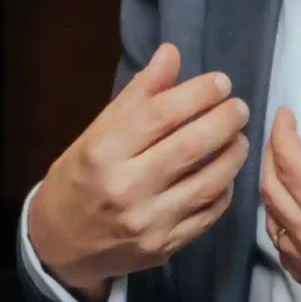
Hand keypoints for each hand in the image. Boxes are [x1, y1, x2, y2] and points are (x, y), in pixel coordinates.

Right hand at [27, 42, 250, 301]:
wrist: (61, 245)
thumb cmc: (78, 180)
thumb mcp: (95, 134)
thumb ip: (137, 96)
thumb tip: (171, 54)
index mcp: (102, 153)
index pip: (160, 115)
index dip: (197, 94)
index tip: (221, 83)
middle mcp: (125, 188)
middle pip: (191, 147)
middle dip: (224, 121)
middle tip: (239, 108)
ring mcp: (148, 223)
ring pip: (208, 183)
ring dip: (233, 155)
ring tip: (239, 138)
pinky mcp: (165, 247)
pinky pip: (208, 215)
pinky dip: (224, 190)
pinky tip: (225, 174)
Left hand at [261, 97, 300, 301]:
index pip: (288, 159)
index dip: (282, 132)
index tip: (286, 116)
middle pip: (271, 190)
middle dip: (271, 158)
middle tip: (281, 139)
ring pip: (273, 225)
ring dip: (273, 195)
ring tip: (284, 175)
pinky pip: (286, 256)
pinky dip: (283, 232)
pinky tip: (293, 221)